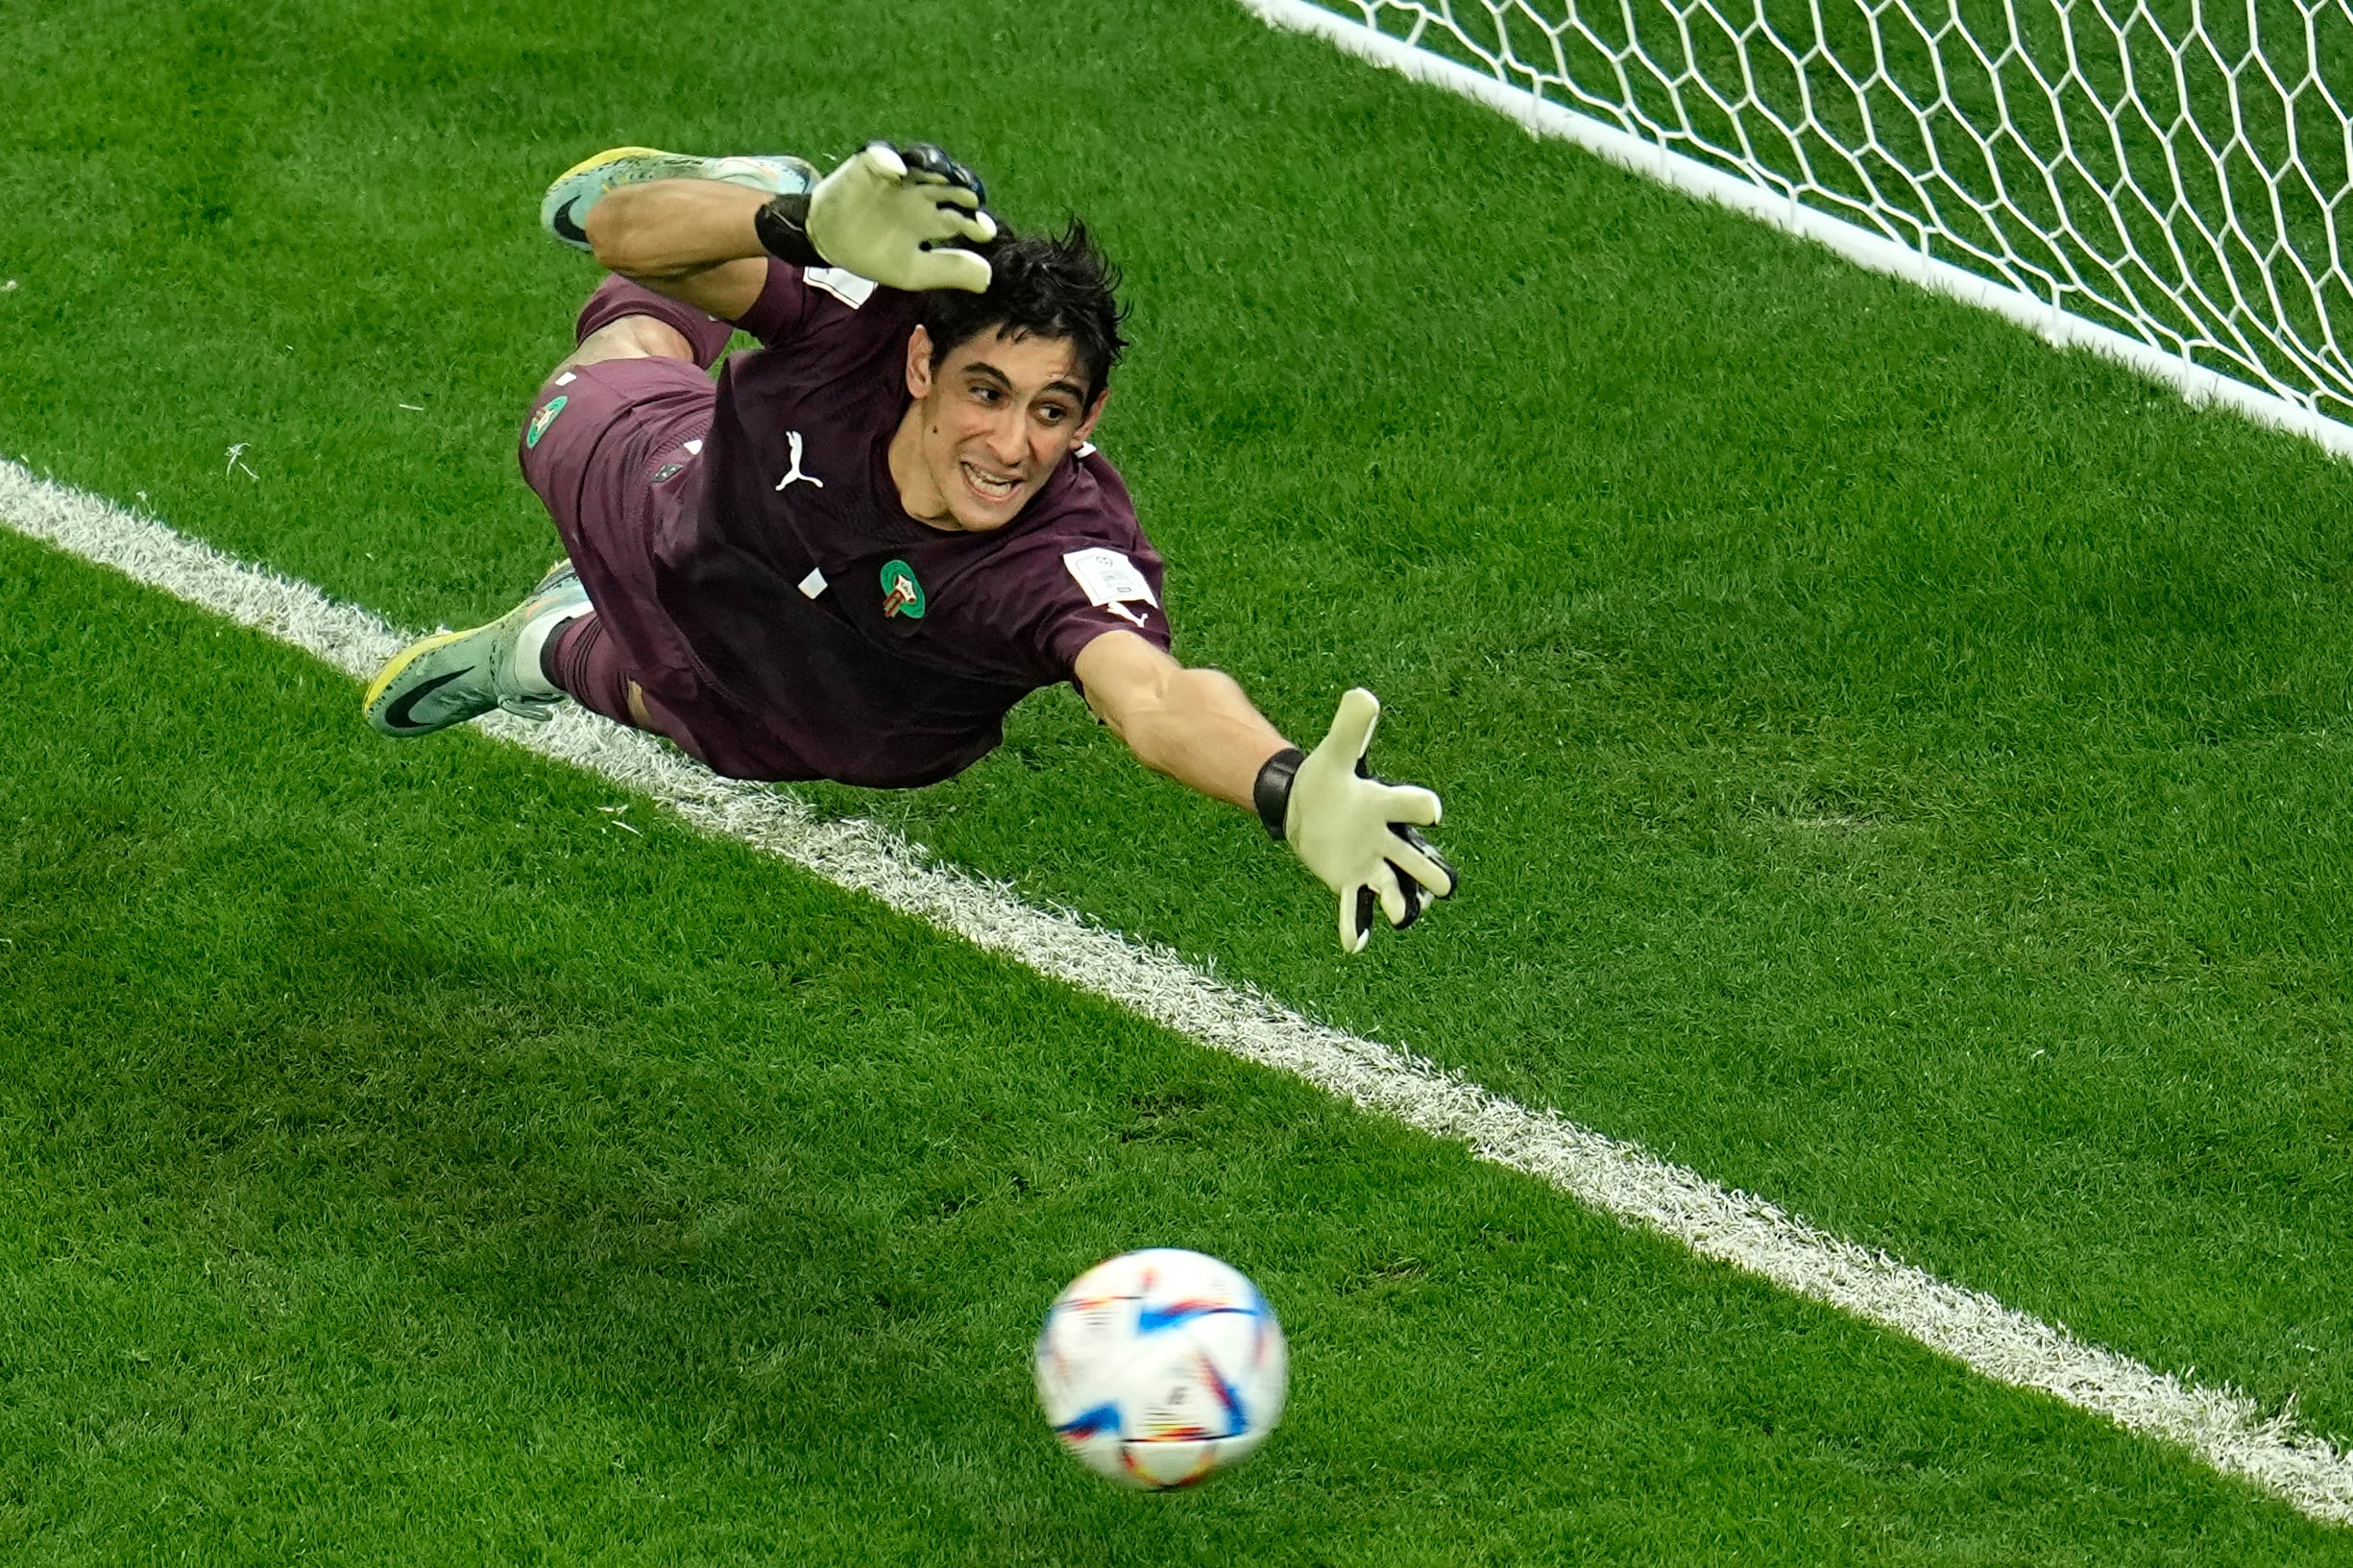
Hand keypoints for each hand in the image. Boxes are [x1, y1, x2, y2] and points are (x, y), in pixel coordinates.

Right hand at [759, 142, 997, 291]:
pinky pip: (881, 155)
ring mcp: (898, 177)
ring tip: (945, 173)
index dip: (978, 221)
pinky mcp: (869, 166)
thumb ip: (949, 271)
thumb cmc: (873, 255)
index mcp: (934, 219)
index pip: (964, 214)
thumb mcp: (913, 271)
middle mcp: (921, 194)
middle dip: (963, 186)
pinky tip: (898, 170)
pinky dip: (889, 159)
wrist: (829, 244)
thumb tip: (988, 278)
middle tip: (973, 196)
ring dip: (936, 164)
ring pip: (923, 161)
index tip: (986, 232)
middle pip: (950, 182)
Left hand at [1265, 689, 1456, 953]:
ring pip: (1392, 886)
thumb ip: (1351, 727)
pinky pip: (1356, 907)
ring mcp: (1369, 863)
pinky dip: (1356, 926)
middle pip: (1413, 858)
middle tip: (1445, 887)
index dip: (1423, 807)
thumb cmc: (1328, 776)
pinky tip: (1354, 946)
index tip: (1434, 812)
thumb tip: (1362, 694)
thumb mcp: (1335, 752)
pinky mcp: (1348, 881)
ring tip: (1401, 916)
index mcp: (1385, 804)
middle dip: (1428, 872)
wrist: (1307, 803)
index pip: (1411, 805)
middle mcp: (1385, 838)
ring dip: (1399, 902)